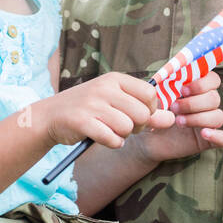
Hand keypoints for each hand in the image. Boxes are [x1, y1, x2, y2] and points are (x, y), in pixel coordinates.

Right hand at [42, 72, 158, 147]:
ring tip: (109, 130)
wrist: (51, 116)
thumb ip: (145, 111)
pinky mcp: (82, 121)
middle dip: (137, 126)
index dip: (151, 110)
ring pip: (128, 127)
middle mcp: (104, 88)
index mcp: (115, 79)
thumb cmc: (89, 108)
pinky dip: (112, 143)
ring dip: (122, 135)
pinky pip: (112, 139)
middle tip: (123, 126)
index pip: (150, 94)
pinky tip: (102, 137)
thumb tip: (171, 119)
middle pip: (142, 114)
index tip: (138, 115)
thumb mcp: (116, 103)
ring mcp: (92, 104)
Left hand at [132, 71, 222, 163]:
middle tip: (174, 107)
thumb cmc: (153, 113)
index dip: (201, 83)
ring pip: (218, 116)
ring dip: (198, 118)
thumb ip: (165, 84)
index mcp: (197, 89)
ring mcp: (208, 122)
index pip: (213, 80)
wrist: (146, 138)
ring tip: (178, 122)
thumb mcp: (156, 96)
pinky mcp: (208, 140)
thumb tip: (170, 73)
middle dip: (193, 103)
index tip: (182, 89)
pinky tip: (204, 133)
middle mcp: (206, 104)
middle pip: (214, 98)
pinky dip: (217, 135)